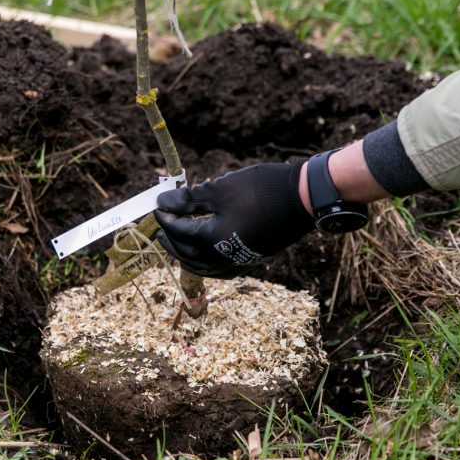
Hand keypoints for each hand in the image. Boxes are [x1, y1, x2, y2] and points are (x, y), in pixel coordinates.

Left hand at [154, 162, 314, 277]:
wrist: (302, 199)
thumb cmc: (260, 190)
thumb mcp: (219, 190)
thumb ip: (188, 199)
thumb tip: (162, 202)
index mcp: (212, 240)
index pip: (179, 232)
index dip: (165, 219)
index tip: (157, 207)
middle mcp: (223, 258)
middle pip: (187, 255)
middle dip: (171, 241)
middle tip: (161, 230)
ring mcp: (239, 262)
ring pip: (203, 267)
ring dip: (186, 257)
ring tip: (178, 244)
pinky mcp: (251, 260)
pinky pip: (220, 269)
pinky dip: (206, 264)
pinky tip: (205, 255)